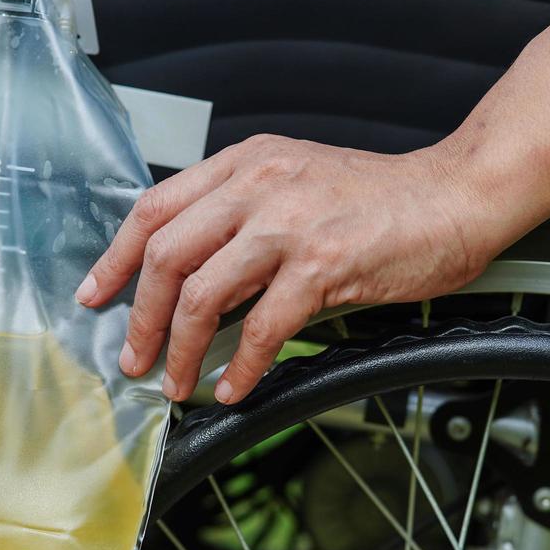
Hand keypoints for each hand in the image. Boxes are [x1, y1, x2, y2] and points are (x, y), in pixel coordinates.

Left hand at [75, 135, 494, 403]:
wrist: (454, 196)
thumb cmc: (381, 199)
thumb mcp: (296, 180)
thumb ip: (243, 213)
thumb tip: (194, 276)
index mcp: (245, 162)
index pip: (153, 208)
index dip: (114, 258)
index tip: (95, 296)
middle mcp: (259, 184)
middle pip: (166, 255)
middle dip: (141, 317)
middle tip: (136, 357)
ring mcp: (290, 224)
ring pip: (203, 294)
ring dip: (181, 350)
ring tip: (179, 383)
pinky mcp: (324, 265)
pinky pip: (262, 328)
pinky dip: (242, 366)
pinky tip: (236, 387)